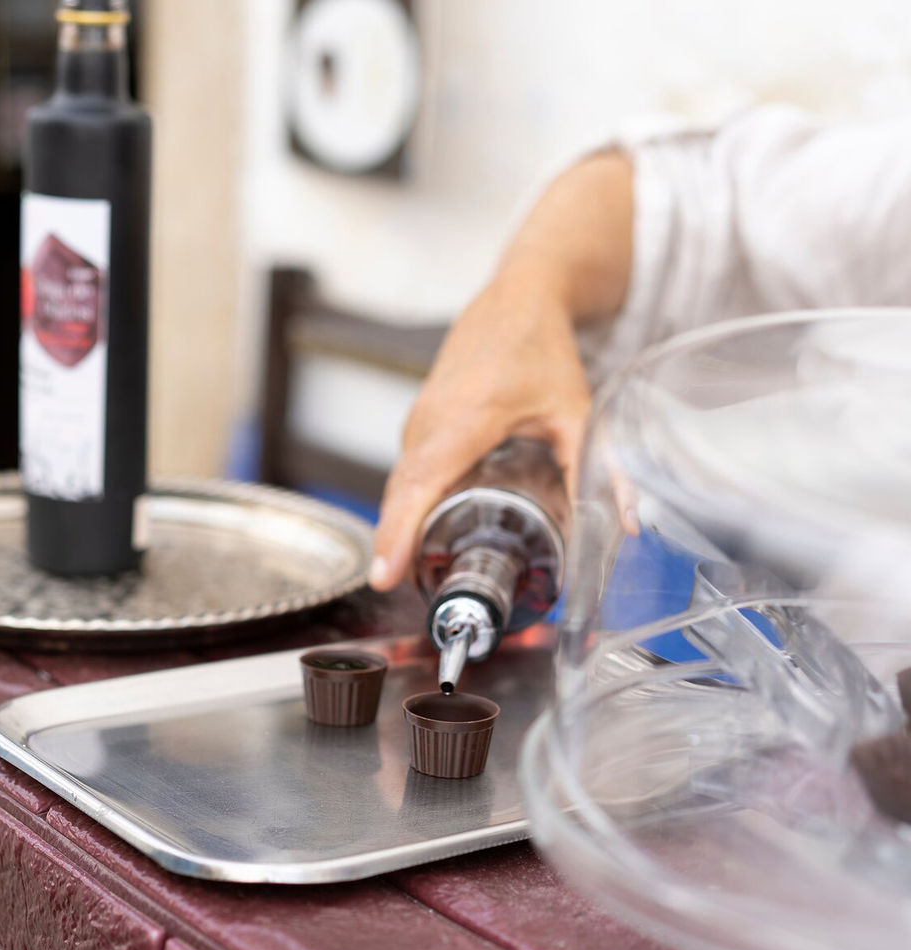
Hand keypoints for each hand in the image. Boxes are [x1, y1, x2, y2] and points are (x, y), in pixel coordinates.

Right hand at [369, 266, 591, 590]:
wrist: (515, 298)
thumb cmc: (539, 348)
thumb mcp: (576, 410)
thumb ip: (598, 467)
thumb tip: (623, 523)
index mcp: (466, 420)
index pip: (420, 484)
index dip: (399, 532)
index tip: (385, 573)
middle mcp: (431, 421)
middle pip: (401, 494)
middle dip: (393, 545)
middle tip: (397, 591)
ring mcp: (418, 420)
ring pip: (399, 484)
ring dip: (398, 527)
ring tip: (406, 573)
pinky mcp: (418, 424)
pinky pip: (405, 471)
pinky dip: (406, 504)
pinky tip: (420, 533)